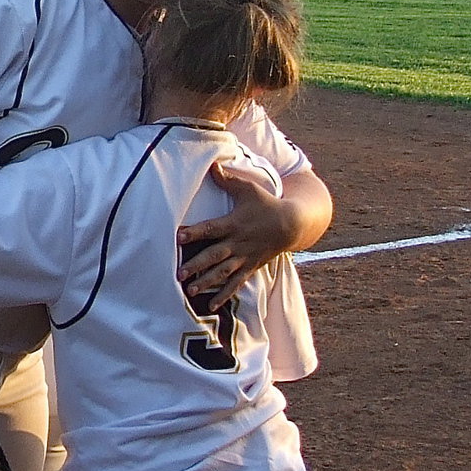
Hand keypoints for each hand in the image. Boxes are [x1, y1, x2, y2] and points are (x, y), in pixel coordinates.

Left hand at [178, 162, 293, 309]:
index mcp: (234, 223)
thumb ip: (226, 180)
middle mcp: (237, 243)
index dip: (195, 232)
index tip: (179, 237)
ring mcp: (244, 257)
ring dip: (207, 282)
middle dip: (197, 265)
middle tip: (179, 273)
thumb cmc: (265, 203)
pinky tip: (211, 306)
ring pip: (223, 272)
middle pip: (214, 255)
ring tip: (190, 290)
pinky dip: (224, 295)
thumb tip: (211, 163)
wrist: (291, 224)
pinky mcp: (250, 267)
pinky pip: (236, 284)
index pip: (211, 228)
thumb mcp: (247, 189)